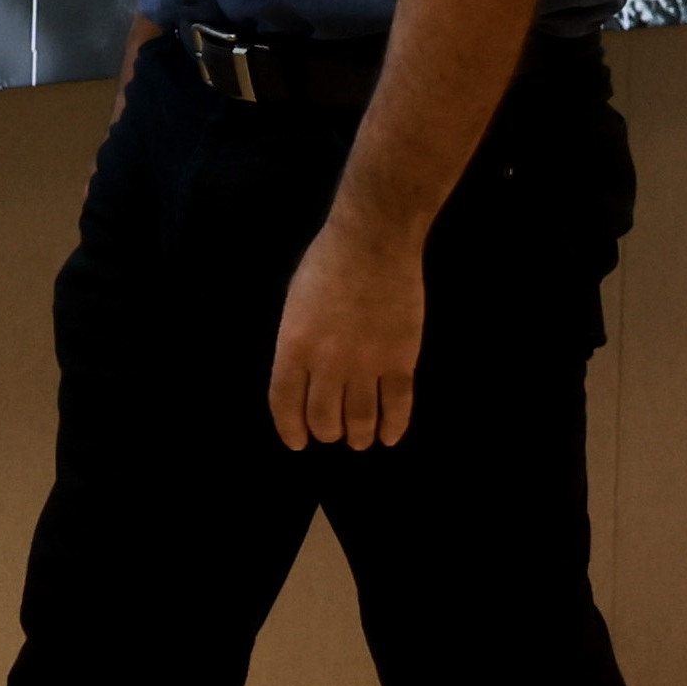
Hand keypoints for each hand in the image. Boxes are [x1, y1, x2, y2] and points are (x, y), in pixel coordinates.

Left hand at [271, 223, 425, 450]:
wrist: (373, 243)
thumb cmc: (326, 266)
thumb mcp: (294, 306)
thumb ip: (297, 345)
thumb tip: (304, 380)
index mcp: (292, 346)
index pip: (285, 403)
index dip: (290, 429)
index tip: (297, 442)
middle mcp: (326, 362)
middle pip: (324, 418)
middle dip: (326, 432)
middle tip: (332, 433)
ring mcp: (366, 363)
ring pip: (361, 420)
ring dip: (359, 436)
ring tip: (360, 439)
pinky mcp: (401, 360)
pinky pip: (397, 406)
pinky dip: (394, 427)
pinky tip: (390, 436)